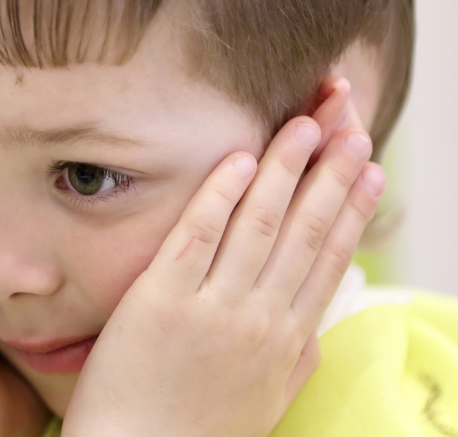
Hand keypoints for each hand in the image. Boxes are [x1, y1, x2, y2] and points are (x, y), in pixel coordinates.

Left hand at [62, 78, 383, 436]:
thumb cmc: (199, 430)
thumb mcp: (266, 400)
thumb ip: (297, 357)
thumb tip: (318, 320)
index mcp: (287, 338)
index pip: (329, 258)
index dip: (352, 209)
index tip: (370, 170)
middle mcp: (259, 317)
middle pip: (305, 230)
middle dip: (331, 175)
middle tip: (352, 129)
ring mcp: (212, 306)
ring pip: (260, 223)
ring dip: (286, 169)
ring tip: (306, 126)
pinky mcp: (162, 297)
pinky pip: (198, 235)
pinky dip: (221, 195)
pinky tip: (240, 160)